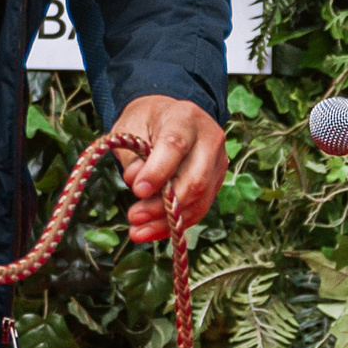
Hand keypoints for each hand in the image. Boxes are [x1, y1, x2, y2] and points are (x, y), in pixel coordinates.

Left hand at [113, 95, 226, 242]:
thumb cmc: (145, 123)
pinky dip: (176, 224)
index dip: (157, 171)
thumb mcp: (129, 129)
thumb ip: (133, 156)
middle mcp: (209, 138)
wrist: (168, 117)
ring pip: (199, 199)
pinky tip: (152, 231)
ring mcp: (218, 161)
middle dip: (164, 205)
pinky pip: (200, 207)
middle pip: (195, 179)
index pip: (175, 146)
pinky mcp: (217, 180)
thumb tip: (138, 184)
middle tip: (134, 216)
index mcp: (185, 117)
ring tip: (138, 231)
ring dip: (168, 221)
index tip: (137, 191)